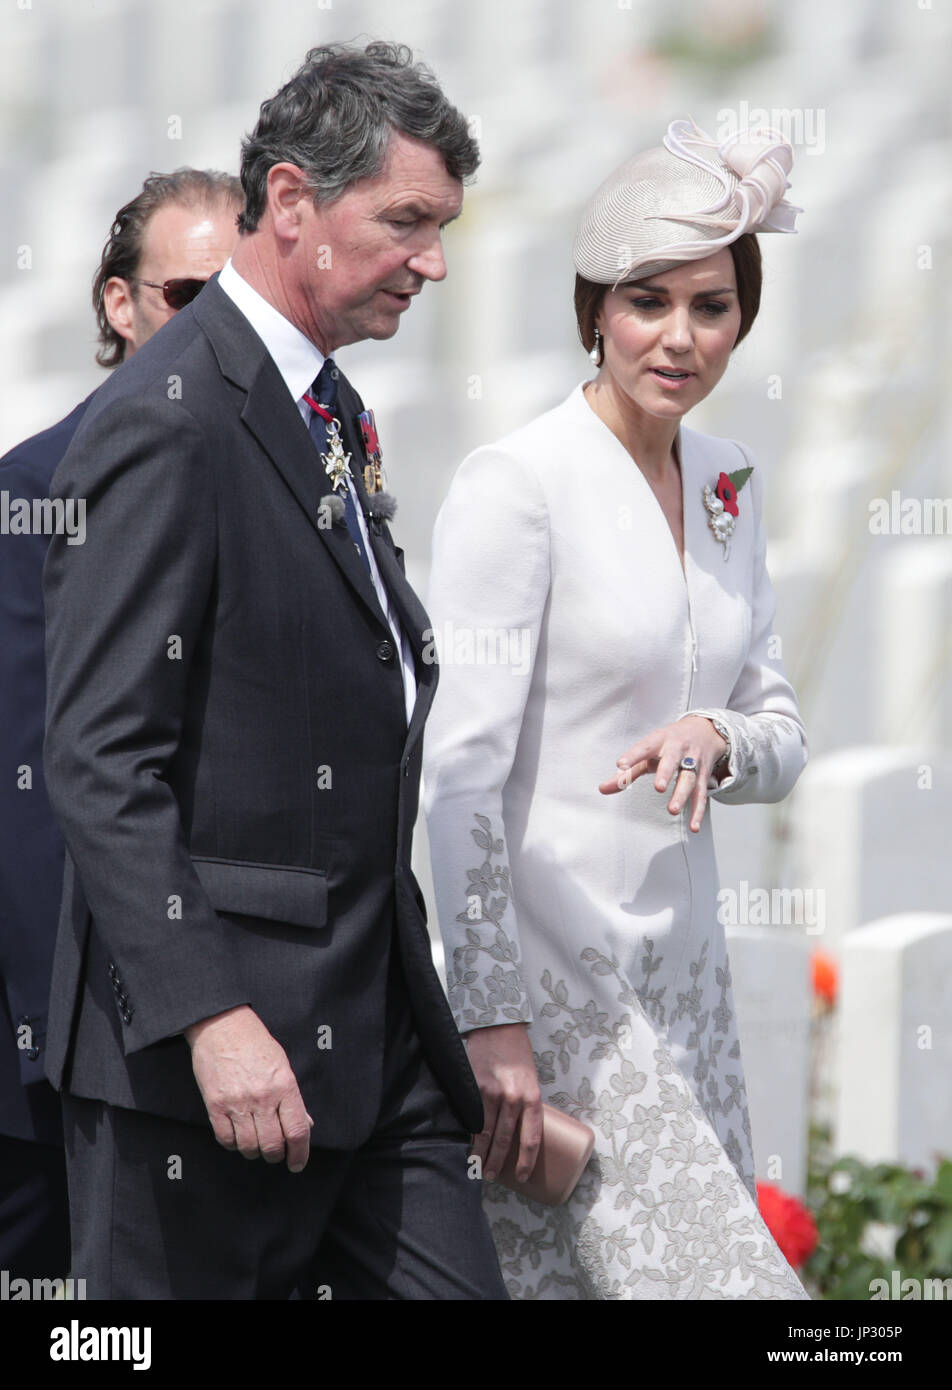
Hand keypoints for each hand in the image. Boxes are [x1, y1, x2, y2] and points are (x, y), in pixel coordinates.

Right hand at [184, 1005, 313, 1171]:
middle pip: (272, 1145)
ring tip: (256, 1144)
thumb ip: (293, 1098)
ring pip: (249, 1146)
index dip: (300, 1154)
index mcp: (284, 1086)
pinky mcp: (215, 1105)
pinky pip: (225, 1139)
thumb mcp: (283, 1066)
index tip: (297, 1163)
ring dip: (255, 1151)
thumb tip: (304, 1125)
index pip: (297, 1131)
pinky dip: (233, 1144)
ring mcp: (237, 1103)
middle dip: (276, 1155)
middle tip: (276, 1153)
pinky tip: (237, 1137)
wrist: (223, 1026)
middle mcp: (262, 1098)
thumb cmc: (256, 1043)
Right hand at [464, 1023, 542, 1182]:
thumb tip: (517, 1133)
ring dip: (480, 1152)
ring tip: (476, 1167)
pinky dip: (467, 1133)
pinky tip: (464, 1144)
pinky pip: (470, 1116)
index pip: (531, 1138)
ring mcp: (491, 1093)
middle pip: (504, 1140)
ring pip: (484, 1132)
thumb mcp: (531, 1080)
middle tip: (491, 1176)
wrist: (499, 1028)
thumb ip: (525, 1105)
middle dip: (497, 1162)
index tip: (521, 1176)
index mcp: (532, 1097)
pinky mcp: (473, 1087)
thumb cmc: (518, 1056)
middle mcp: (512, 1098)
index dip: (526, 1161)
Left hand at [598, 715, 728, 832]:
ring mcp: (693, 762)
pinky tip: (693, 827)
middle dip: (666, 773)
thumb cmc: (668, 743)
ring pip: (689, 779)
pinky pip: (701, 795)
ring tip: (672, 810)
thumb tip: (602, 789)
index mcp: (660, 740)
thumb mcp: (648, 751)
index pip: (645, 747)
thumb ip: (626, 771)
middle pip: (672, 761)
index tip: (621, 765)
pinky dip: (698, 812)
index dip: (633, 755)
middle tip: (659, 788)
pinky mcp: (703, 776)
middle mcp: (678, 749)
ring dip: (682, 795)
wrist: (705, 731)